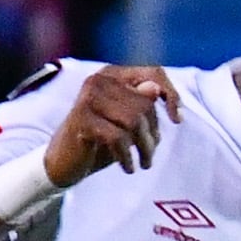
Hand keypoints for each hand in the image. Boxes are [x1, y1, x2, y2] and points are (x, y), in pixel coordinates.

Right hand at [42, 66, 183, 186]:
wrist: (63, 162)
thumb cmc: (101, 140)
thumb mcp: (129, 124)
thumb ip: (144, 106)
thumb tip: (155, 89)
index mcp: (113, 75)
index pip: (153, 73)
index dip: (171, 94)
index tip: (177, 120)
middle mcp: (99, 80)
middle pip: (146, 104)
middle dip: (153, 134)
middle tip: (149, 154)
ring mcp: (88, 98)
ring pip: (134, 121)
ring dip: (144, 148)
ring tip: (143, 162)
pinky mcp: (81, 119)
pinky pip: (118, 138)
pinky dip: (127, 157)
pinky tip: (127, 167)